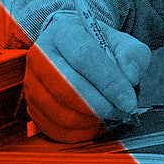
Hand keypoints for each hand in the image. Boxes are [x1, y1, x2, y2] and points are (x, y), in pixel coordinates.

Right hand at [23, 12, 151, 143]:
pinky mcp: (32, 105)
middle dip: (102, 105)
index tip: (128, 101)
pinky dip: (80, 132)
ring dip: (92, 120)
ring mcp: (32, 82)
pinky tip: (93, 122)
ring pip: (63, 113)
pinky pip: (56, 129)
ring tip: (108, 113)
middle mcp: (41, 55)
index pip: (85, 57)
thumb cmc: (98, 47)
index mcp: (63, 31)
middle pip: (70, 89)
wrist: (73, 49)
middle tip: (121, 109)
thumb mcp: (121, 42)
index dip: (109, 83)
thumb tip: (130, 77)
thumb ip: (132, 56)